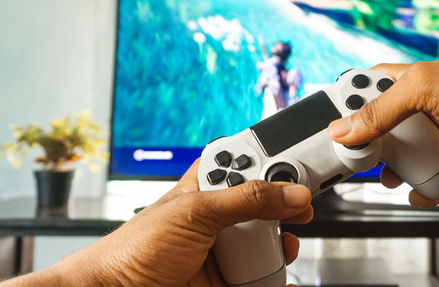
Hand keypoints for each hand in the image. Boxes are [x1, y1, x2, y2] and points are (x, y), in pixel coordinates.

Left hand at [0, 159, 312, 286]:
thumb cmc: (134, 248)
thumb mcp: (196, 213)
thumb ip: (248, 200)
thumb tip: (293, 193)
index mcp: (207, 187)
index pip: (249, 165)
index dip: (275, 163)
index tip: (305, 165)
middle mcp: (218, 218)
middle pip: (267, 207)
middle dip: (285, 209)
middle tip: (301, 210)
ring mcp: (224, 252)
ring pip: (269, 245)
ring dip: (283, 247)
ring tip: (283, 249)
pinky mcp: (227, 281)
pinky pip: (262, 278)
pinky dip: (276, 279)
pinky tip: (281, 277)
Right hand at [328, 60, 438, 206]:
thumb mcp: (425, 90)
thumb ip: (381, 109)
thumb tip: (343, 129)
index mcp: (409, 81)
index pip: (365, 89)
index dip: (345, 106)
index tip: (328, 128)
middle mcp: (424, 107)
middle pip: (383, 129)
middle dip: (367, 147)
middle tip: (354, 162)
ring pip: (408, 157)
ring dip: (395, 171)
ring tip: (388, 179)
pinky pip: (437, 179)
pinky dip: (426, 191)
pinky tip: (420, 195)